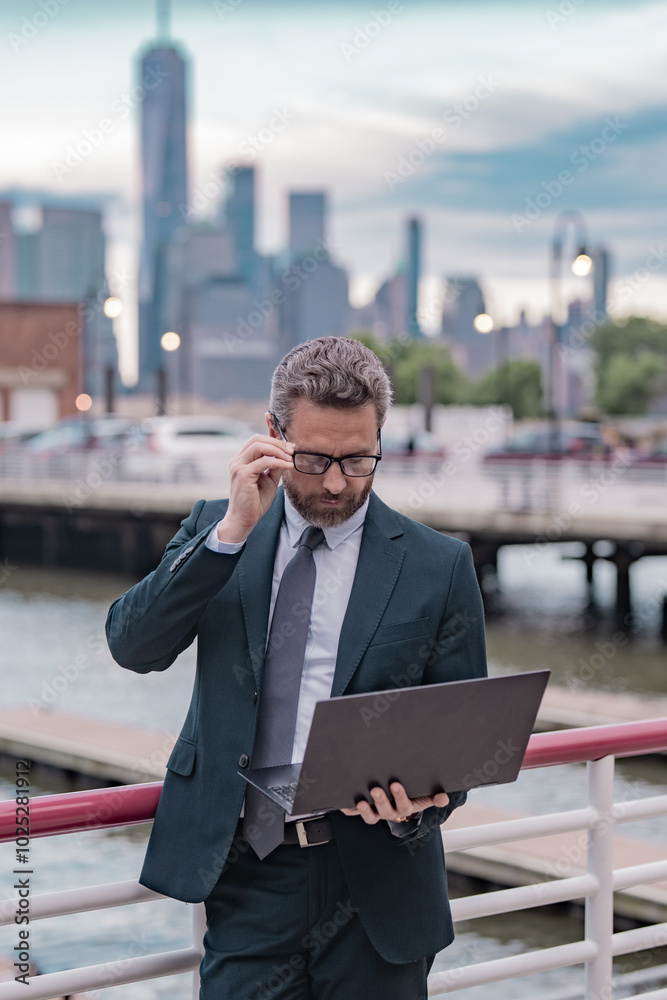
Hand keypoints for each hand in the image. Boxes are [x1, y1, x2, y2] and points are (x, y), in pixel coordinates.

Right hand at [217, 422, 294, 542]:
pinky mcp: (242, 474)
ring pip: (259, 445)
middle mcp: (238, 460)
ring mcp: (238, 466)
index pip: (256, 440)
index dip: (272, 435)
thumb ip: (275, 466)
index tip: (290, 442)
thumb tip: (287, 454)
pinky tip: (288, 465)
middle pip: (257, 439)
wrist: (244, 519)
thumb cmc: (255, 501)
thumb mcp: (269, 480)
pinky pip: (263, 461)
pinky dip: (278, 461)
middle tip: (293, 449)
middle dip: (277, 442)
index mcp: (242, 460)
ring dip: (278, 449)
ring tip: (291, 457)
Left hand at [340, 782, 448, 825]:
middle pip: (385, 811)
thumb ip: (434, 796)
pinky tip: (343, 805)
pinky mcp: (363, 811)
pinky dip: (348, 810)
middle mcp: (390, 813)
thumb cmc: (412, 794)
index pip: (404, 805)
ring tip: (360, 801)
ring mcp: (376, 813)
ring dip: (364, 810)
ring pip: (370, 816)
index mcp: (405, 808)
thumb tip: (444, 797)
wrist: (398, 802)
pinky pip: (354, 813)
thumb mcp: (424, 796)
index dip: (400, 796)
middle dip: (380, 800)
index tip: (396, 784)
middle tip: (376, 789)